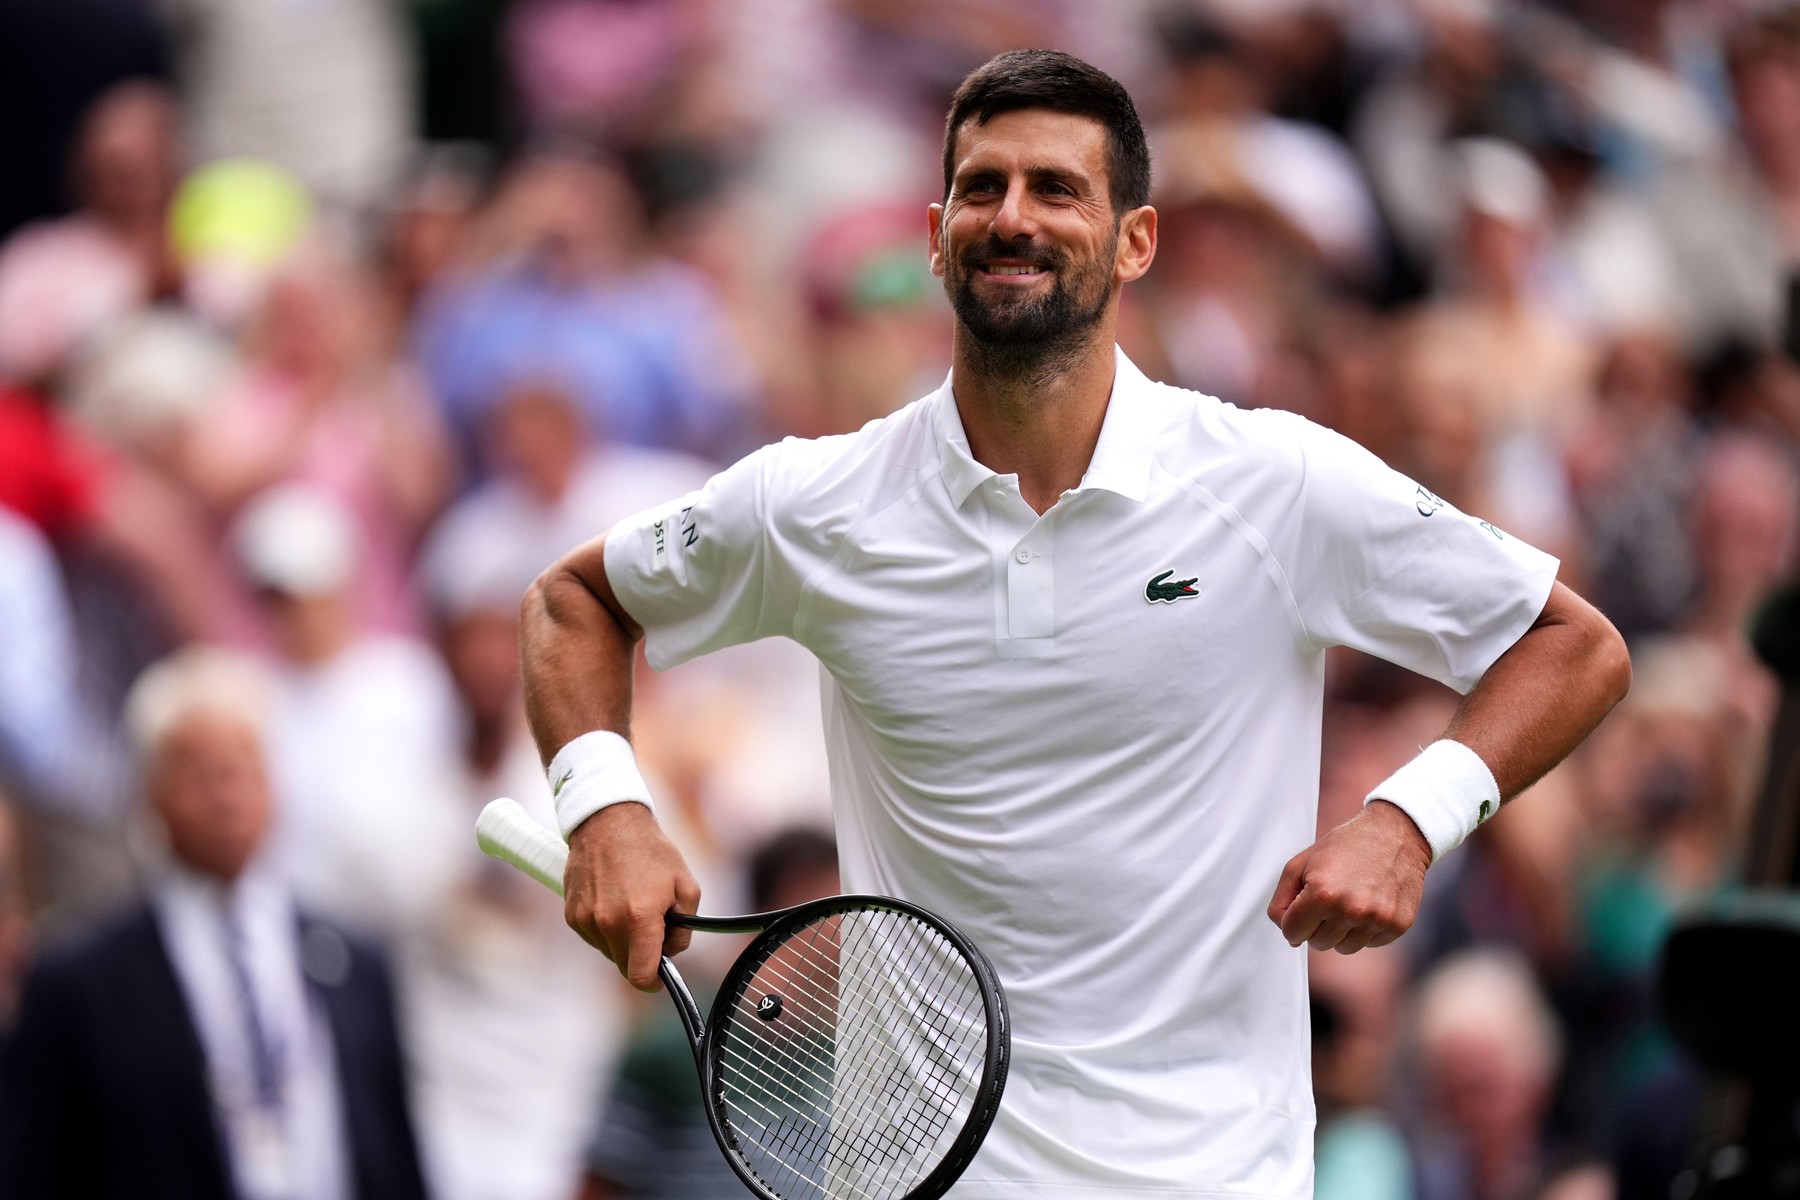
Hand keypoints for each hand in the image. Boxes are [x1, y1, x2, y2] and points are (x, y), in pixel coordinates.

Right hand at [564, 802, 701, 990]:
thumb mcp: (686, 886)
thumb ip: (685, 929)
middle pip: (625, 966)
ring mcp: (587, 920)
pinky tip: (613, 901)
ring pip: (609, 951)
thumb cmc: (651, 852)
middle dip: (641, 954)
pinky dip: (606, 928)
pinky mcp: (572, 915)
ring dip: (623, 940)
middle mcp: (609, 923)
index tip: (660, 976)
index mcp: (640, 918)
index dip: (654, 982)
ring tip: (631, 905)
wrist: (608, 823)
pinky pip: (594, 937)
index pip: (641, 976)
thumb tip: (672, 954)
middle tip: (652, 926)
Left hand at [1266, 800, 1431, 953]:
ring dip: (1341, 930)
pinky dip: (1365, 929)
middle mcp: (1351, 911)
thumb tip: (1288, 935)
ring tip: (1350, 899)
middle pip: (1317, 944)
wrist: (1394, 833)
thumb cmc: (1344, 846)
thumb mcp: (1300, 863)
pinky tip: (1370, 902)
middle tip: (1330, 896)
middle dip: (1316, 924)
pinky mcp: (1398, 925)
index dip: (1293, 920)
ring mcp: (1377, 920)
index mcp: (1322, 894)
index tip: (1302, 905)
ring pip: (1344, 948)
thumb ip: (1282, 900)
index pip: (1292, 933)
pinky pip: (1369, 943)